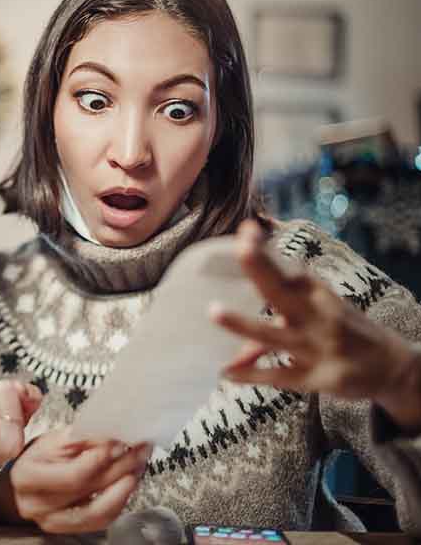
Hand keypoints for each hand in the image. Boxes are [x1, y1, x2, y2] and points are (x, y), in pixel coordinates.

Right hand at [0, 426, 151, 533]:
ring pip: (99, 510)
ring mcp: (53, 521)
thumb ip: (80, 437)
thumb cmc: (38, 458)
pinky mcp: (69, 529)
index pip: (73, 475)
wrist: (24, 484)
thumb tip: (111, 433)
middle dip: (120, 466)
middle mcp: (38, 504)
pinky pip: (101, 521)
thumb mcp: (52, 440)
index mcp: (28, 476)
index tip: (118, 442)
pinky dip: (119, 501)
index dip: (100, 459)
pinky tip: (128, 482)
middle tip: (140, 448)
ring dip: (125, 486)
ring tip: (138, 465)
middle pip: (89, 489)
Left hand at [212, 220, 420, 430]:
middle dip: (261, 269)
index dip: (265, 250)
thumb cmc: (343, 332)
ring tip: (213, 311)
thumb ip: (275, 318)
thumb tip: (233, 326)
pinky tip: (225, 373)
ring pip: (274, 335)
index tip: (246, 229)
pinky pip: (277, 375)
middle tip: (241, 248)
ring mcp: (316, 348)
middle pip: (283, 291)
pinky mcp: (317, 378)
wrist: (393, 367)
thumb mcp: (317, 314)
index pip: (288, 267)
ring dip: (243, 324)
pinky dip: (250, 375)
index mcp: (317, 294)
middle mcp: (317, 316)